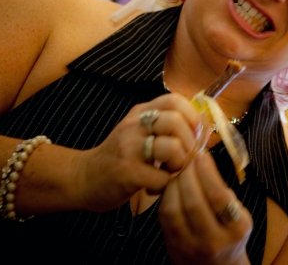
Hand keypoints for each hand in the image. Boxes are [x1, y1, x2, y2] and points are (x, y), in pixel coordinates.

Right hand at [72, 93, 201, 211]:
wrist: (83, 178)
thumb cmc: (120, 156)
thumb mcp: (140, 132)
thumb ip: (167, 126)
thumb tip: (204, 126)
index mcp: (140, 112)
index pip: (174, 100)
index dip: (192, 117)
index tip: (195, 135)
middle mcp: (134, 125)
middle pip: (176, 121)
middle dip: (189, 144)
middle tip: (183, 159)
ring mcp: (128, 148)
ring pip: (172, 147)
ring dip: (179, 165)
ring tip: (169, 172)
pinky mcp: (126, 172)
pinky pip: (162, 178)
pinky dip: (165, 186)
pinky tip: (154, 187)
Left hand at [158, 151, 252, 264]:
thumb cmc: (230, 231)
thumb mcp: (238, 212)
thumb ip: (222, 190)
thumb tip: (203, 157)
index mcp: (237, 228)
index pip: (218, 197)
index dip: (207, 172)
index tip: (201, 155)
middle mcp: (215, 241)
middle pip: (194, 202)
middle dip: (187, 175)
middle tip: (186, 158)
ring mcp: (192, 247)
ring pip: (175, 209)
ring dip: (174, 184)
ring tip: (179, 171)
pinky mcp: (173, 247)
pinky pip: (165, 217)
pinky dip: (166, 196)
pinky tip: (172, 185)